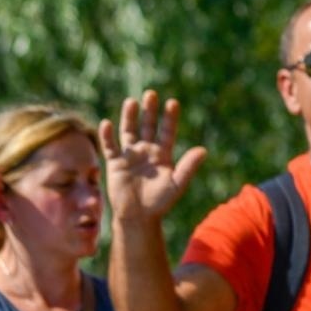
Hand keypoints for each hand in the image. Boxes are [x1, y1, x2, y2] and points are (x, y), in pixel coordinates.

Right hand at [98, 90, 204, 222]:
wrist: (139, 216)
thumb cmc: (160, 202)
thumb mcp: (177, 184)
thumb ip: (189, 166)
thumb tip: (203, 150)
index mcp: (164, 155)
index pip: (167, 132)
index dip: (170, 118)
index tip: (172, 103)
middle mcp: (147, 151)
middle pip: (148, 126)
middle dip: (150, 111)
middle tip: (151, 94)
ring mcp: (130, 155)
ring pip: (129, 131)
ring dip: (130, 117)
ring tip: (132, 101)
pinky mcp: (115, 163)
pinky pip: (110, 146)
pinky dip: (107, 135)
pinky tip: (107, 123)